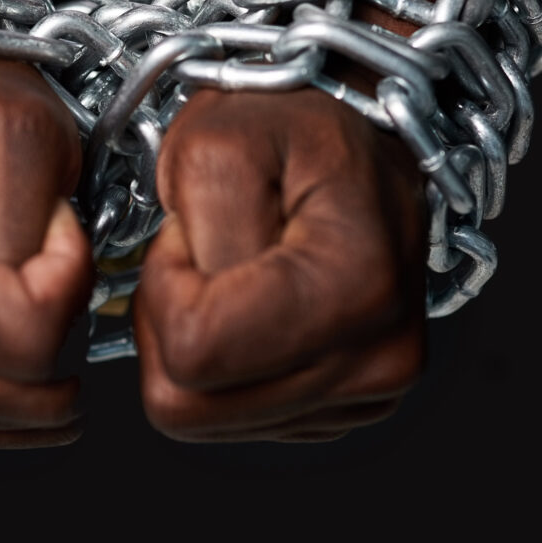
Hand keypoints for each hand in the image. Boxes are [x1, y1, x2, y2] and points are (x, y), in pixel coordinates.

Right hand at [0, 56, 93, 448]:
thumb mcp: (13, 124)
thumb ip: (25, 219)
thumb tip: (33, 308)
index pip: (29, 337)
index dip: (70, 278)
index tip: (53, 220)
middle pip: (23, 393)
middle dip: (59, 320)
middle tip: (35, 248)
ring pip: (11, 418)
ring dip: (38, 351)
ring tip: (8, 275)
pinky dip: (17, 386)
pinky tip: (3, 324)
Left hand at [134, 87, 427, 442]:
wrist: (358, 137)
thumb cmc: (295, 124)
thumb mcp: (217, 139)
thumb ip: (193, 229)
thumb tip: (191, 313)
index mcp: (355, 287)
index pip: (192, 354)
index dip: (164, 286)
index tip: (192, 231)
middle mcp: (377, 358)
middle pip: (188, 404)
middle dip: (172, 321)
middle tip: (205, 250)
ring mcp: (367, 392)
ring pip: (202, 418)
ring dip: (194, 343)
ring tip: (231, 273)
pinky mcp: (345, 407)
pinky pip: (233, 416)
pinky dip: (223, 362)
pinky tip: (253, 304)